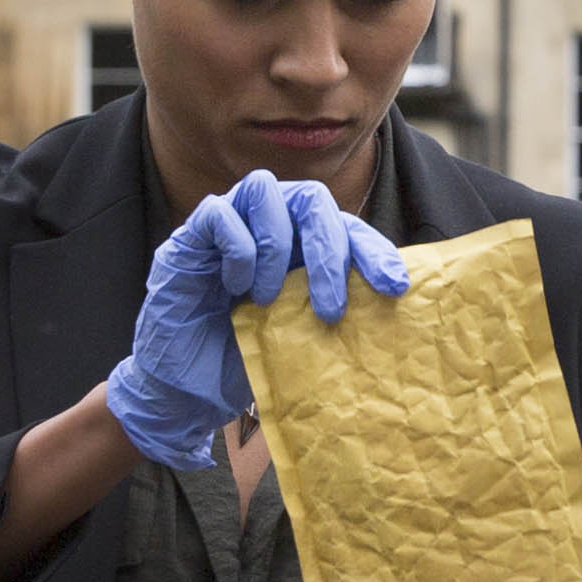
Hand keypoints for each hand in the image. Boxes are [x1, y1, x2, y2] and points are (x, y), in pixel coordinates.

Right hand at [104, 177, 409, 470]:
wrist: (187, 391)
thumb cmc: (247, 360)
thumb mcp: (303, 337)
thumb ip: (334, 310)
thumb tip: (390, 309)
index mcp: (302, 247)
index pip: (346, 228)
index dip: (374, 251)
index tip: (395, 287)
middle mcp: (268, 227)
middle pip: (312, 199)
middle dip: (330, 249)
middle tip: (332, 307)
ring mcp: (228, 226)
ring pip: (264, 190)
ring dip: (277, 244)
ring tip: (269, 298)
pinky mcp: (189, 238)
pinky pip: (218, 213)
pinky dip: (237, 249)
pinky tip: (235, 287)